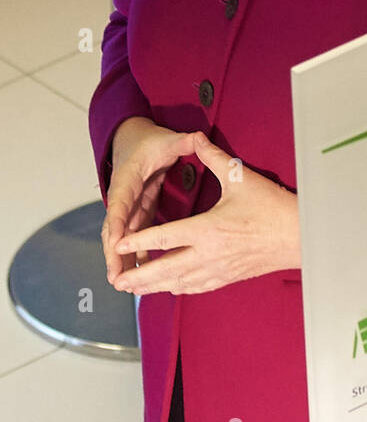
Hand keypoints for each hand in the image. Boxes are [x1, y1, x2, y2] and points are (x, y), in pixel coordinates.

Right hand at [102, 118, 198, 284]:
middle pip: (115, 228)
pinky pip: (134, 237)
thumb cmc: (150, 140)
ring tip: (125, 284)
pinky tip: (141, 274)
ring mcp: (129, 206)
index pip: (120, 203)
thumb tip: (197, 137)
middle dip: (114, 254)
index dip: (118, 223)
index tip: (117, 244)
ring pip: (122, 237)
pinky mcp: (137, 212)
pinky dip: (135, 254)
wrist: (134, 139)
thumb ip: (183, 141)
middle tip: (117, 277)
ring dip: (122, 260)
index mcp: (128, 179)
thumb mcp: (167, 140)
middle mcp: (124, 196)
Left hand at [111, 133, 300, 294]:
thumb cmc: (271, 207)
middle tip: (116, 279)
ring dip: (152, 287)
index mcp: (207, 229)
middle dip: (137, 276)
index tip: (118, 244)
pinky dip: (176, 288)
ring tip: (132, 288)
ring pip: (176, 283)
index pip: (164, 238)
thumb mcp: (239, 177)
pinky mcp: (226, 277)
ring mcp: (217, 269)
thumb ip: (213, 157)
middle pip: (163, 270)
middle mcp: (208, 254)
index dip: (138, 241)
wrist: (298, 236)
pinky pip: (195, 287)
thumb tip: (197, 138)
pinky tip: (168, 287)